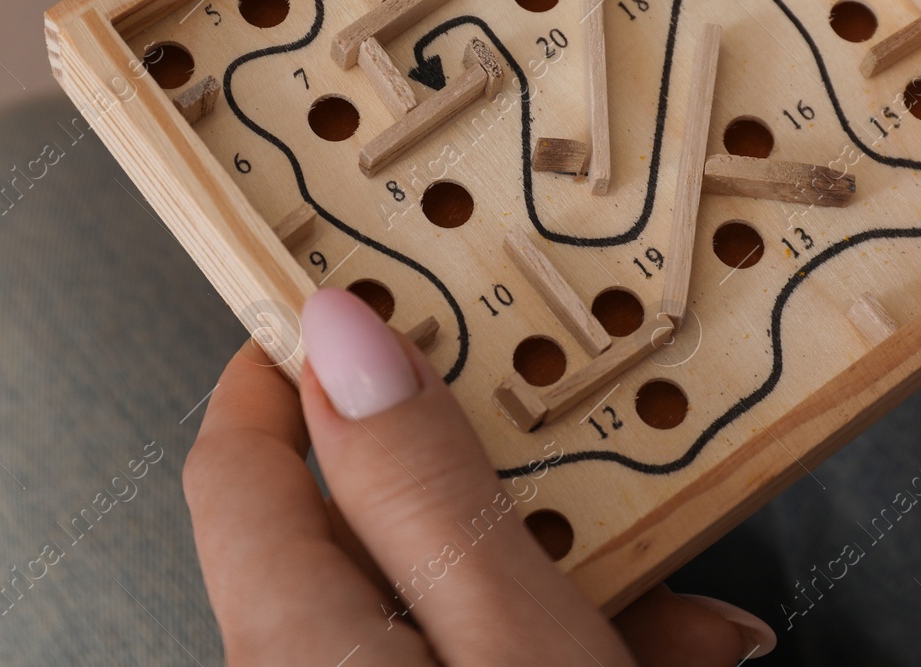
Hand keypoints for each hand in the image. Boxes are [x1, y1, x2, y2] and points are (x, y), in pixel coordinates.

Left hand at [184, 288, 775, 664]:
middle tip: (585, 438)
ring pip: (444, 593)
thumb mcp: (517, 644)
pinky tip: (670, 643)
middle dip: (496, 478)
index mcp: (295, 640)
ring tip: (682, 594)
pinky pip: (477, 652)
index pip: (237, 455)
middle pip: (368, 521)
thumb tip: (341, 334)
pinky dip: (564, 638)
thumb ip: (424, 492)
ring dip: (562, 571)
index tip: (370, 290)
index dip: (296, 358)